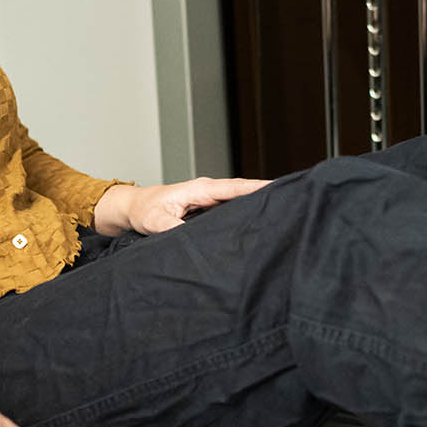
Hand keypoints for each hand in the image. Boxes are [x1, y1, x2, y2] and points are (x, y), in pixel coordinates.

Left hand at [95, 176, 268, 234]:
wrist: (134, 209)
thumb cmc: (143, 211)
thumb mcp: (156, 222)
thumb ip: (175, 229)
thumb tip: (195, 240)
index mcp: (201, 189)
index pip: (236, 187)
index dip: (258, 188)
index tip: (280, 188)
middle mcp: (209, 192)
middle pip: (245, 191)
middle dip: (266, 194)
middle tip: (292, 201)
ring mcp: (211, 200)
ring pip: (240, 201)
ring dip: (257, 204)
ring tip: (281, 211)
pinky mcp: (209, 210)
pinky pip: (232, 210)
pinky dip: (245, 213)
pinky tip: (256, 222)